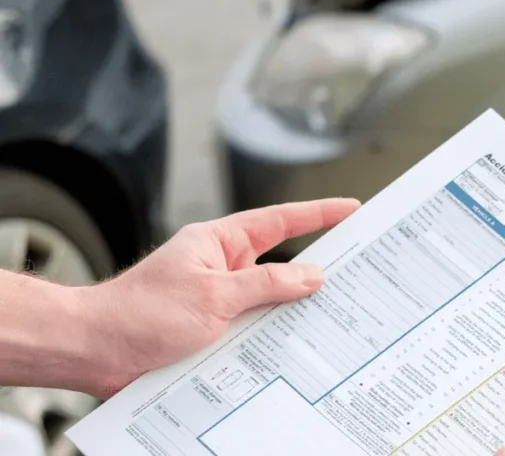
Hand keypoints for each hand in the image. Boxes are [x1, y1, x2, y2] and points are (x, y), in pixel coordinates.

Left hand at [75, 198, 359, 398]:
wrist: (93, 351)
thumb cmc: (138, 314)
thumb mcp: (213, 297)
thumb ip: (266, 285)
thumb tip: (311, 275)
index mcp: (219, 243)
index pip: (279, 221)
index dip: (319, 213)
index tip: (351, 208)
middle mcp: (221, 268)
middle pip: (281, 264)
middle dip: (316, 269)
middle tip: (357, 270)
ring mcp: (217, 300)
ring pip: (270, 302)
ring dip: (291, 313)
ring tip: (327, 319)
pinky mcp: (211, 330)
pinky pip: (253, 330)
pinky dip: (270, 339)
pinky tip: (289, 352)